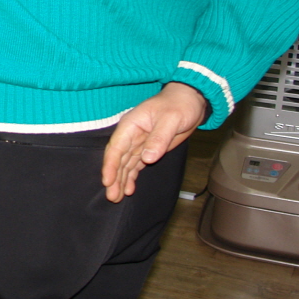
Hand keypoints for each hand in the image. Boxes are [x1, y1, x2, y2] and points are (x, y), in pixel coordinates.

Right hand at [99, 82, 205, 202]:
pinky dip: (131, 177)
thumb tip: (147, 159)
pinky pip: (135, 165)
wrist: (191, 100)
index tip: (107, 181)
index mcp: (131, 125)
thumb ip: (158, 138)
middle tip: (112, 196)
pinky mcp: (147, 149)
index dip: (110, 165)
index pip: (116, 147)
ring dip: (120, 180)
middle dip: (114, 178)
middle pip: (118, 159)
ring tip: (116, 198)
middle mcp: (130, 135)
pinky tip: (129, 189)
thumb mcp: (171, 119)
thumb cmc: (180, 105)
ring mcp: (138, 143)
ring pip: (125, 165)